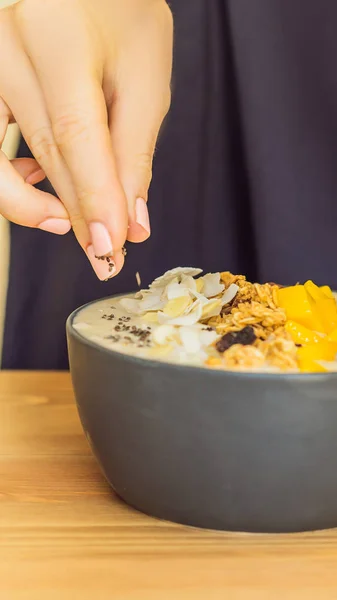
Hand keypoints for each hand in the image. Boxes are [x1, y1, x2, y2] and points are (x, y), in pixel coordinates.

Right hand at [0, 0, 172, 279]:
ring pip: (3, 156)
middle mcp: (7, 48)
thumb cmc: (122, 17)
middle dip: (77, 212)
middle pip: (43, 150)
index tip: (112, 243)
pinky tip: (47, 189)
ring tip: (76, 228)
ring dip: (39, 204)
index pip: (74, 133)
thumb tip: (128, 219)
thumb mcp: (144, 78)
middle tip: (106, 254)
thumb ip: (133, 152)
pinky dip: (19, 177)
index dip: (92, 196)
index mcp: (59, 38)